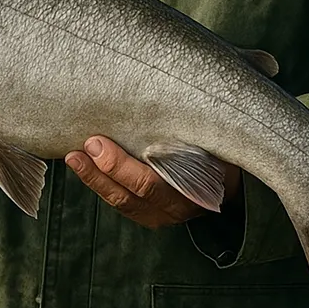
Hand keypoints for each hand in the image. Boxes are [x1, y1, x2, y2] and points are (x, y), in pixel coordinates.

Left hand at [65, 136, 241, 229]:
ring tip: (74, 157)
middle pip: (133, 193)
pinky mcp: (151, 213)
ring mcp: (163, 213)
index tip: (99, 142)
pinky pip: (123, 203)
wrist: (234, 176)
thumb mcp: (215, 140)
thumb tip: (174, 94)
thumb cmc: (222, 149)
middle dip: (104, 170)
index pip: (151, 184)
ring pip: (123, 202)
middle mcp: (179, 206)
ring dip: (95, 180)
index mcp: (198, 188)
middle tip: (85, 144)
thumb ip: (194, 128)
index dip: (120, 167)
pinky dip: (101, 186)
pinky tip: (85, 167)